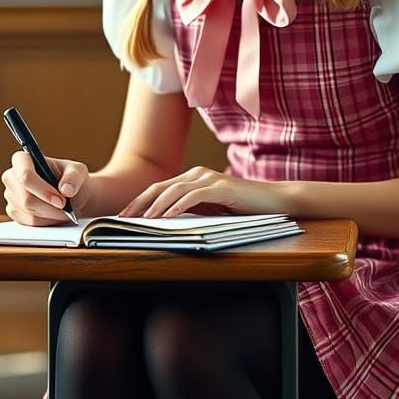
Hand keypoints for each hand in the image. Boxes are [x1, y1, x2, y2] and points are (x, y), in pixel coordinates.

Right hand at [2, 151, 90, 225]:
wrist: (69, 196)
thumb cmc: (70, 179)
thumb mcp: (78, 172)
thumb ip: (74, 177)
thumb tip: (66, 189)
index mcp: (23, 160)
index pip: (25, 175)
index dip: (42, 189)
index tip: (61, 199)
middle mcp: (12, 176)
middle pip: (26, 197)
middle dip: (49, 206)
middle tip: (66, 208)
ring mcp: (10, 195)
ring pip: (28, 211)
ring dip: (50, 214)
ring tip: (64, 210)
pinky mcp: (13, 211)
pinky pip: (28, 221)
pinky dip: (45, 221)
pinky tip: (54, 214)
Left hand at [119, 166, 283, 218]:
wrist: (275, 201)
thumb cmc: (243, 208)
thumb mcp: (211, 211)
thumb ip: (191, 211)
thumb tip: (163, 223)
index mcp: (193, 179)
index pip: (159, 189)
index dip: (139, 201)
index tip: (123, 216)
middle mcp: (198, 174)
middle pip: (160, 187)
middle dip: (139, 202)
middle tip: (122, 218)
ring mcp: (210, 179)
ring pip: (174, 190)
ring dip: (155, 205)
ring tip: (142, 219)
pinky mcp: (222, 187)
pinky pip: (195, 196)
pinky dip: (179, 205)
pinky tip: (169, 216)